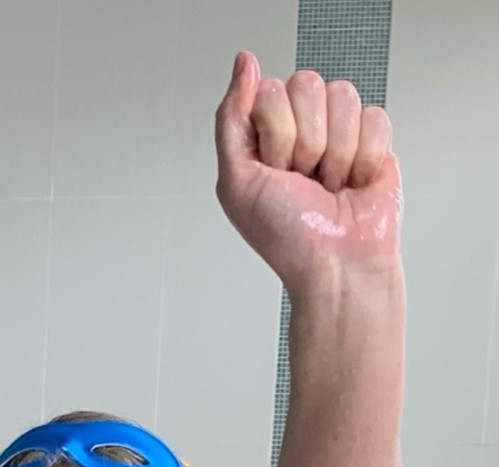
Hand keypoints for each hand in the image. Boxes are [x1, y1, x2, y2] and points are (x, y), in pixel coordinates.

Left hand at [215, 51, 400, 298]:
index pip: (271, 92)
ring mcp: (337, 130)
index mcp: (262, 134)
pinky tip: (354, 183)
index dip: (276, 134)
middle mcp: (299, 126)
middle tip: (303, 179)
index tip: (276, 171)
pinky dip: (363, 157)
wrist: (336, 266)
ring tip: (328, 185)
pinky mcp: (372, 139)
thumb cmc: (286, 237)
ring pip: (342, 96)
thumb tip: (244, 64)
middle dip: (305, 143)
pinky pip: (373, 116)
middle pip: (307, 85)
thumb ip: (230, 118)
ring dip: (335, 153)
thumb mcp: (236, 182)